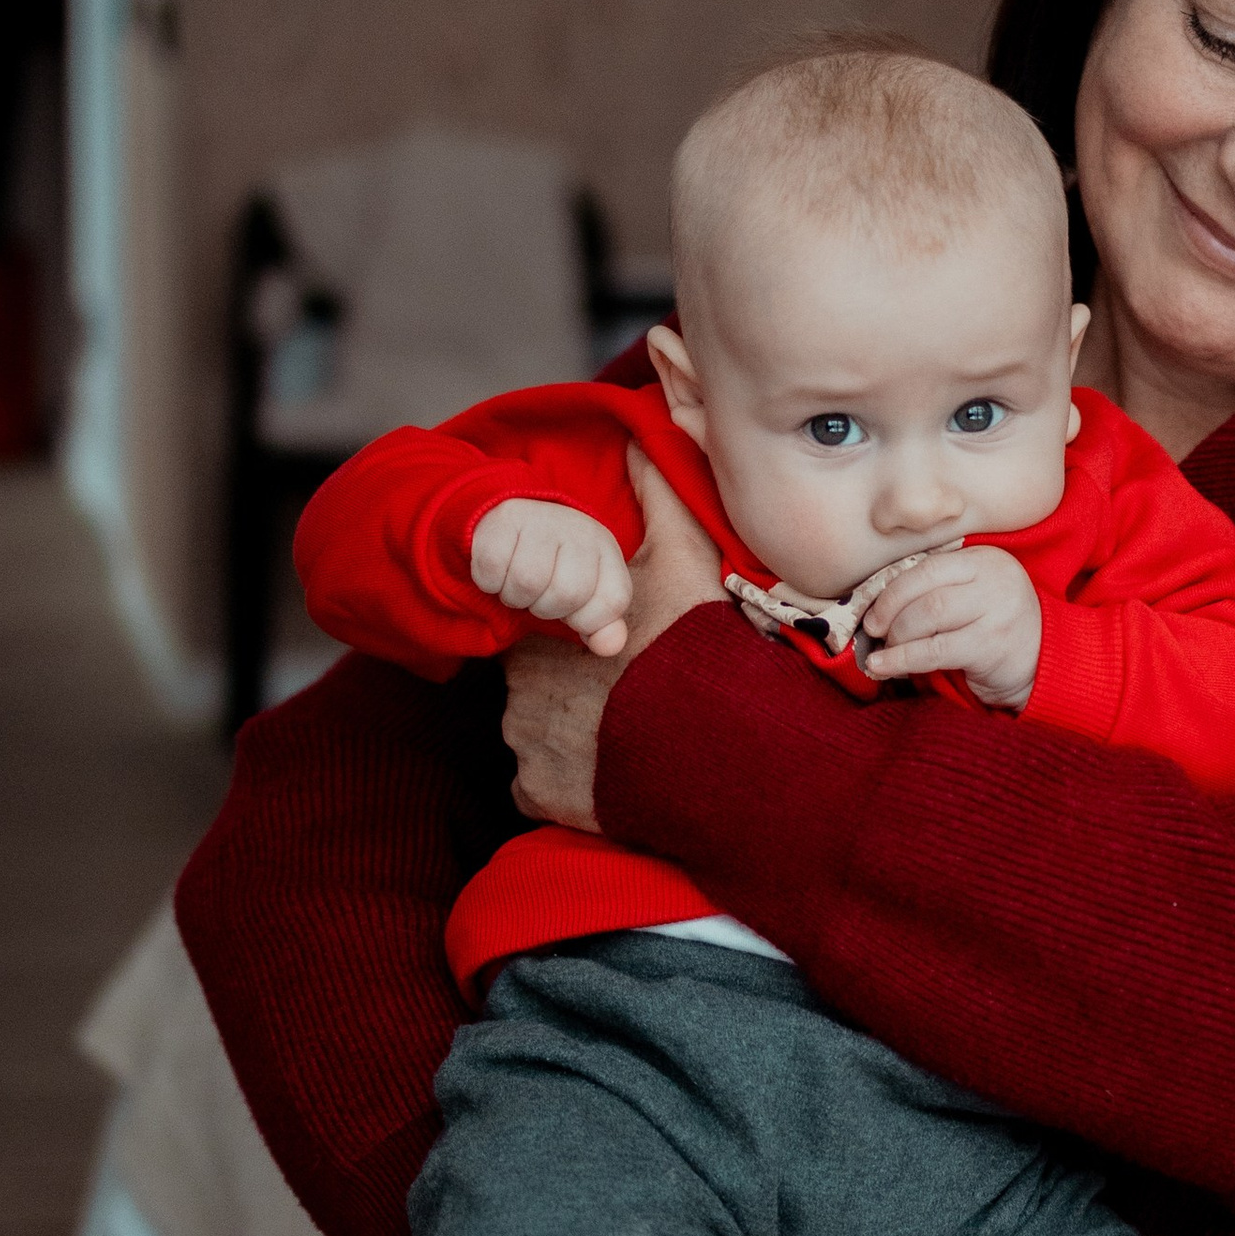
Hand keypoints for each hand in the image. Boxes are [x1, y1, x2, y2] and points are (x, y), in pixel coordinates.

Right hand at [469, 499, 633, 649]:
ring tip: (517, 582)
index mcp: (607, 551)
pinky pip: (492, 572)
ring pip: (526, 583)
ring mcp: (542, 521)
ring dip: (515, 597)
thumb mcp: (586, 597)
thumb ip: (601, 626)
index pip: (612, 601)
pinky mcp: (504, 520)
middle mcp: (578, 531)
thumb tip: (609, 647)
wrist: (520, 522)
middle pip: (566, 594)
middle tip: (538, 594)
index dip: (587, 620)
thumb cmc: (556, 569)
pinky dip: (489, 583)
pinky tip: (498, 570)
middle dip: (546, 608)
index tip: (572, 611)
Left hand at [499, 448, 728, 826]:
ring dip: (568, 740)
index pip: (533, 633)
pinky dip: (567, 786)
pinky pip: (540, 790)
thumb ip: (658, 495)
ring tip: (624, 740)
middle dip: (565, 692)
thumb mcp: (682, 556)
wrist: (717, 745)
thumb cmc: (693, 647)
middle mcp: (517, 693)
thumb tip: (642, 437)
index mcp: (541, 633)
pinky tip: (610, 776)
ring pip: (534, 740)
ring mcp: (527, 750)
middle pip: (530, 689)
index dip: (567, 639)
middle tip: (620, 698)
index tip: (605, 650)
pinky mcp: (544, 797)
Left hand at [861, 543, 1043, 706]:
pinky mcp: (992, 645)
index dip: (891, 590)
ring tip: (884, 652)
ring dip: (897, 637)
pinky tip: (882, 666)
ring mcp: (996, 610)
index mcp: (984, 559)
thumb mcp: (973, 597)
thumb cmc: (996, 630)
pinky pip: (935, 651)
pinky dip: (902, 659)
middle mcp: (994, 578)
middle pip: (925, 591)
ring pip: (928, 617)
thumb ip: (937, 592)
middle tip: (874, 632)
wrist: (1043, 663)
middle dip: (890, 613)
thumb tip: (876, 607)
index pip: (927, 567)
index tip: (872, 611)